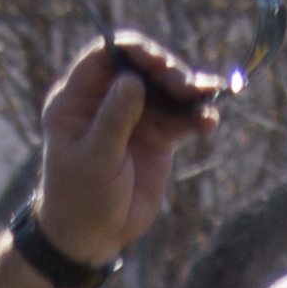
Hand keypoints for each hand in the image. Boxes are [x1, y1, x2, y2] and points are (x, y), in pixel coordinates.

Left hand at [31, 40, 223, 269]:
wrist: (94, 236)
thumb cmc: (81, 198)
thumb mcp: (95, 159)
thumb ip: (113, 119)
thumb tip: (132, 80)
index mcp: (78, 98)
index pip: (105, 55)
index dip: (133, 51)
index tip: (158, 64)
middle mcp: (106, 100)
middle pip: (142, 67)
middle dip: (167, 71)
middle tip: (185, 88)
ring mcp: (134, 116)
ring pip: (165, 89)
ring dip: (188, 91)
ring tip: (204, 100)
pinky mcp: (157, 136)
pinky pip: (181, 117)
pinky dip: (197, 116)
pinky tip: (208, 122)